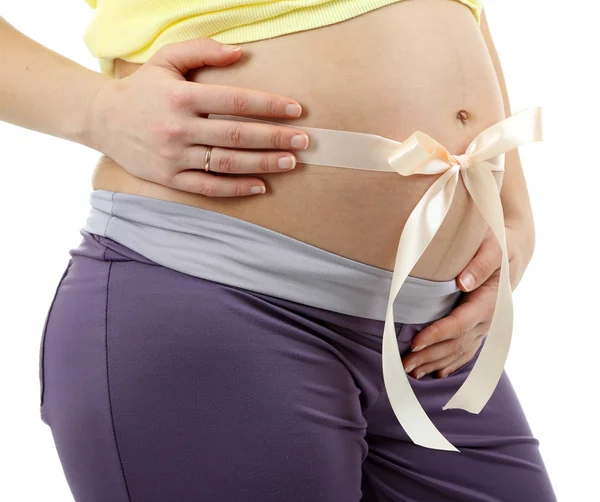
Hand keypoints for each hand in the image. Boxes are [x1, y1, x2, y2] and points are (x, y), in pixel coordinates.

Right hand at [85, 38, 309, 196]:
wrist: (102, 119)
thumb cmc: (142, 88)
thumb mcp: (166, 60)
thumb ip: (202, 50)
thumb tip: (241, 54)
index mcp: (181, 96)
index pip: (235, 101)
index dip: (268, 105)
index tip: (295, 110)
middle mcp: (179, 128)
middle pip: (237, 135)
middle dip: (275, 137)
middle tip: (304, 140)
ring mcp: (174, 156)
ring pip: (227, 163)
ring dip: (263, 163)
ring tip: (291, 162)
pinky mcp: (169, 178)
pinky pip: (208, 187)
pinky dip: (236, 188)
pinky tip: (261, 186)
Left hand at [402, 220, 532, 378]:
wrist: (514, 252)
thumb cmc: (499, 245)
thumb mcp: (493, 247)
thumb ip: (481, 264)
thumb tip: (463, 282)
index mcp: (491, 301)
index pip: (460, 323)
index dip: (437, 334)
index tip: (415, 343)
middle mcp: (490, 319)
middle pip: (457, 343)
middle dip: (430, 356)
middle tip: (403, 364)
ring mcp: (486, 327)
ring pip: (460, 351)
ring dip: (436, 363)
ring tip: (411, 373)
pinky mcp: (481, 328)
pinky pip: (467, 350)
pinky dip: (451, 363)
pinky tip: (436, 373)